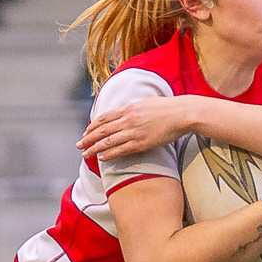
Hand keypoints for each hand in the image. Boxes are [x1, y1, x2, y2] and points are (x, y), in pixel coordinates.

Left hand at [76, 94, 194, 159]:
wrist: (182, 113)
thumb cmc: (168, 108)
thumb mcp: (146, 103)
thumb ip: (134, 109)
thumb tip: (126, 113)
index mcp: (128, 108)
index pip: (104, 118)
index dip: (93, 126)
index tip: (86, 132)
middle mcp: (128, 119)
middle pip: (102, 130)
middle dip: (88, 138)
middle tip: (79, 145)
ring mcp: (134, 131)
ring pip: (108, 141)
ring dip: (95, 148)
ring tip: (86, 154)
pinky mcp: (142, 142)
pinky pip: (122, 150)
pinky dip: (110, 154)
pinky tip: (102, 158)